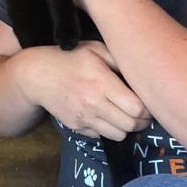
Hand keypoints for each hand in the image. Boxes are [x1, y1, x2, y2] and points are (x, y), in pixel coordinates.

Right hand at [13, 40, 150, 139]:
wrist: (37, 76)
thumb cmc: (70, 59)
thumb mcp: (95, 50)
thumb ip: (119, 60)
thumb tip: (141, 74)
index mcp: (102, 82)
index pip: (136, 107)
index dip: (148, 109)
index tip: (149, 104)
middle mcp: (94, 103)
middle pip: (130, 125)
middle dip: (142, 122)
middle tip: (143, 114)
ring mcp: (84, 117)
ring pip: (118, 135)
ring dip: (126, 128)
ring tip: (126, 117)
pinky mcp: (76, 127)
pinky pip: (101, 136)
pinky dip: (108, 130)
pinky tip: (106, 117)